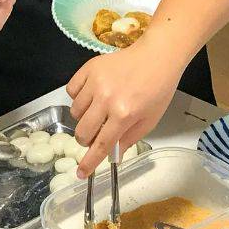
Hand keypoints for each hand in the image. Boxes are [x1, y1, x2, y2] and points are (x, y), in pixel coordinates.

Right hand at [67, 41, 184, 177]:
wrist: (157, 56)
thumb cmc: (158, 89)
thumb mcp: (150, 120)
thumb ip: (129, 138)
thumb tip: (112, 155)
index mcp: (124, 114)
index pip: (101, 145)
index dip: (89, 162)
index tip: (81, 173)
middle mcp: (106, 99)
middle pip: (83, 132)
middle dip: (87, 139)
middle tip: (97, 133)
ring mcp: (95, 83)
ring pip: (75, 112)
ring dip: (83, 117)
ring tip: (97, 110)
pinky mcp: (89, 69)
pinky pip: (71, 90)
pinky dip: (77, 97)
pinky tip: (90, 95)